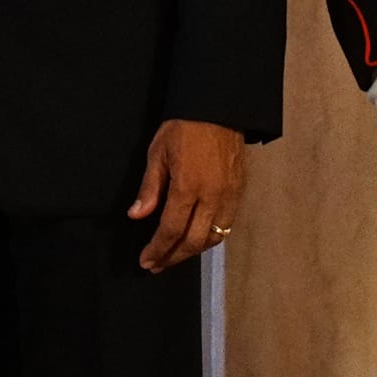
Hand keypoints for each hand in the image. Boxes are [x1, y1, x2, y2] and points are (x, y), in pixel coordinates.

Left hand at [127, 119, 247, 272]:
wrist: (218, 109)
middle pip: (193, 241)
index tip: (146, 261)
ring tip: (173, 255)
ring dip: (191, 251)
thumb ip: (149, 188)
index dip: (157, 249)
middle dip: (172, 257)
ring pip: (212, 238)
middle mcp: (212, 197)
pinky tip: (196, 240)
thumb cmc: (183, 128)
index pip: (171, 229)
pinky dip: (209, 238)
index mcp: (188, 187)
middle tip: (156, 266)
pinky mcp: (239, 193)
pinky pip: (226, 225)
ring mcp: (229, 196)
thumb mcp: (157, 153)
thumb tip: (136, 216)